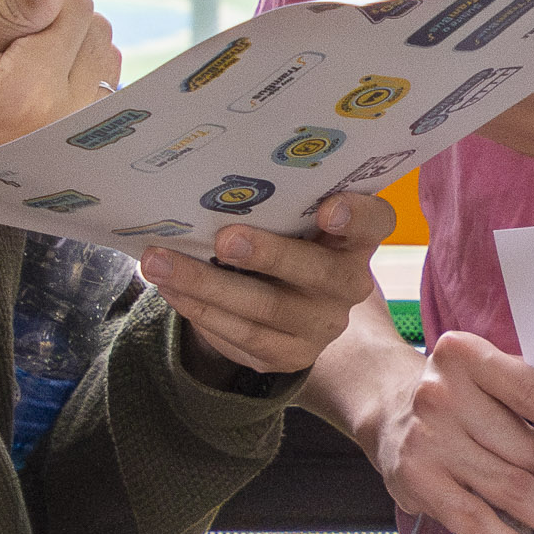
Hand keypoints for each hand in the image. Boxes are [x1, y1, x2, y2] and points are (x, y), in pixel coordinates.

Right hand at [0, 0, 119, 276]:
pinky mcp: (82, 155)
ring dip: (73, 58)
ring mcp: (77, 142)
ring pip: (106, 61)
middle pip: (97, 31)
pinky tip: (40, 102)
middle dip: (60, 29)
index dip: (42, 5)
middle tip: (10, 59)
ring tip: (24, 82)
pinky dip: (79, 87)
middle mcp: (66, 117)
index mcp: (31, 87)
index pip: (77, 6)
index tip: (6, 33)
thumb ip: (10, 10)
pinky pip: (105, 95)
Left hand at [143, 186, 398, 381]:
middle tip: (224, 239)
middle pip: (314, 271)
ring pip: (264, 309)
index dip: (356, 215)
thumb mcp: (296, 219)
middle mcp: (348, 285)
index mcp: (356, 239)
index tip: (329, 207)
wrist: (295, 308)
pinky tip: (169, 288)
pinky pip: (241, 335)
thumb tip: (214, 177)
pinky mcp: (288, 355)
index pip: (375, 222)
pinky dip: (199, 309)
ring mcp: (320, 326)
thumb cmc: (289, 241)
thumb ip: (281, 201)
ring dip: (205, 284)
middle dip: (267, 254)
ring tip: (159, 262)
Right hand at [358, 329, 533, 533]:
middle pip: (525, 448)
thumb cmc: (458, 395)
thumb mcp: (485, 375)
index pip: (533, 391)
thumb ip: (527, 399)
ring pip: (507, 488)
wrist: (387, 407)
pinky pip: (474, 522)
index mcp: (466, 355)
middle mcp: (440, 393)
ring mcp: (425, 439)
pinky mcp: (415, 481)